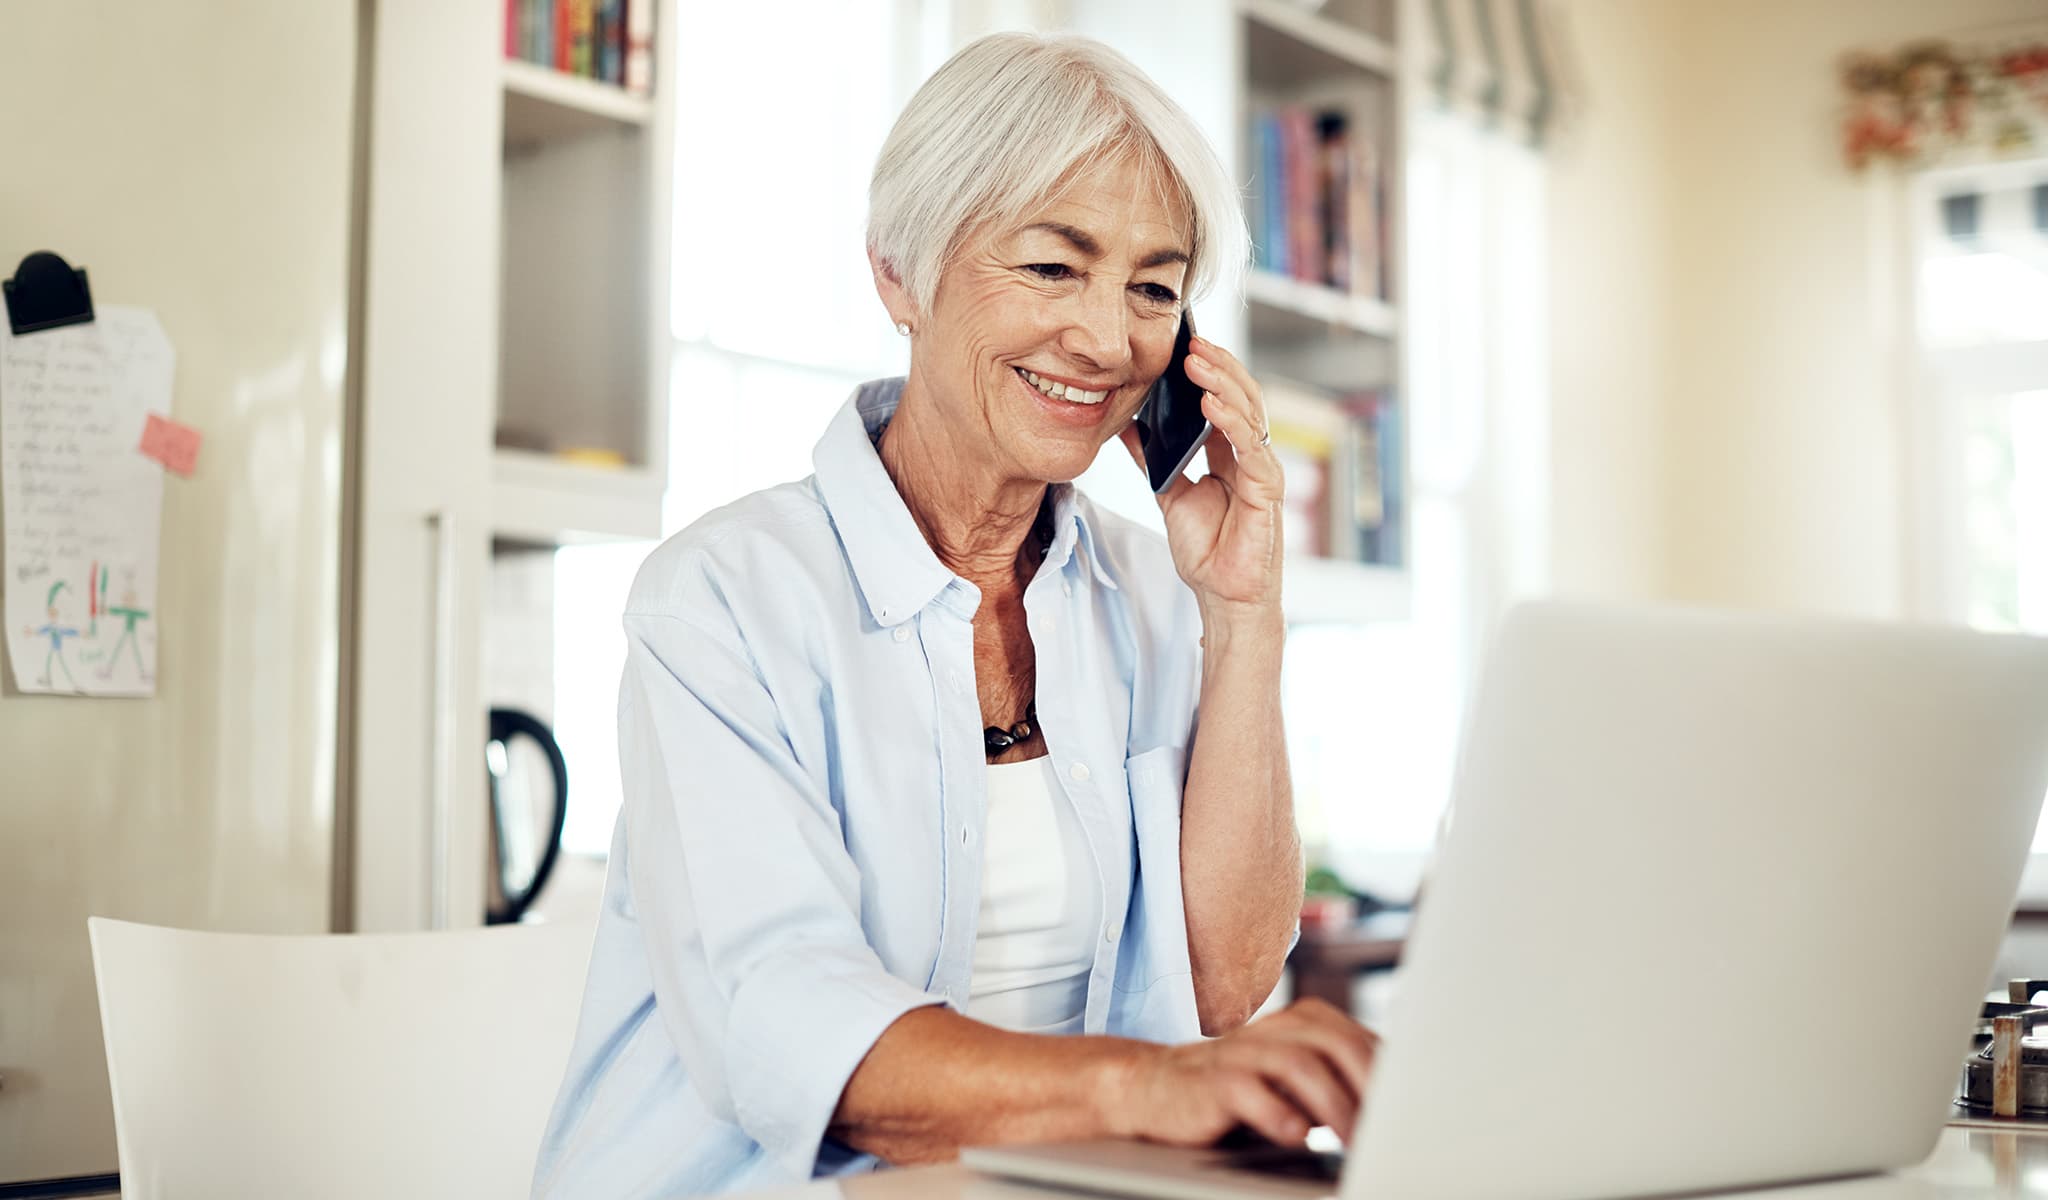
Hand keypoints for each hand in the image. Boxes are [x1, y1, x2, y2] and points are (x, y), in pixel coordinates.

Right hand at [1105, 998, 1378, 1147]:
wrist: (1156, 1089)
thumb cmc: (1240, 1091)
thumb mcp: (1295, 1083)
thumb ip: (1338, 1083)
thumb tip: (1396, 1108)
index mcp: (1304, 1023)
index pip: (1361, 1041)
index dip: (1389, 1077)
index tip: (1410, 1113)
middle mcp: (1276, 1029)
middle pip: (1337, 1045)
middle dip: (1369, 1088)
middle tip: (1387, 1130)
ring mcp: (1243, 1051)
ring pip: (1300, 1065)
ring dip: (1333, 1106)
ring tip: (1351, 1142)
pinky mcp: (1214, 1080)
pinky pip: (1250, 1090)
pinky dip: (1278, 1114)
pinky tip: (1296, 1136)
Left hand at [1118, 337, 1283, 613]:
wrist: (1221, 595)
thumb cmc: (1206, 549)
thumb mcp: (1168, 493)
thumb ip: (1153, 459)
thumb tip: (1127, 424)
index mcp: (1229, 453)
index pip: (1225, 399)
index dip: (1208, 371)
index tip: (1183, 345)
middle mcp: (1249, 455)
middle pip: (1241, 396)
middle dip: (1217, 366)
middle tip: (1190, 341)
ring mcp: (1262, 469)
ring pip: (1250, 412)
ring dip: (1223, 383)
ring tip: (1197, 362)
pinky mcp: (1267, 489)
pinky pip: (1251, 447)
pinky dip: (1232, 422)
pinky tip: (1211, 404)